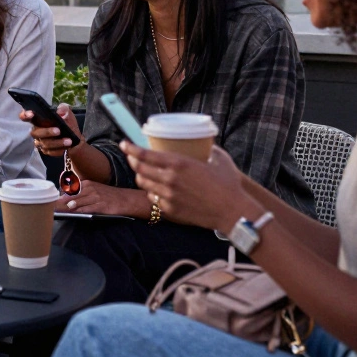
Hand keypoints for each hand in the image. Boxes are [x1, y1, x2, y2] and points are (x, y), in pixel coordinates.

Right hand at [21, 103, 83, 156]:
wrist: (75, 138)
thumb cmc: (67, 123)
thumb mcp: (68, 113)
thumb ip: (64, 109)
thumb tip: (60, 112)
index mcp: (39, 119)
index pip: (27, 117)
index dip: (25, 115)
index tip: (30, 114)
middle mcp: (37, 130)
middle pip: (35, 133)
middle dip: (47, 132)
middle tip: (58, 131)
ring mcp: (41, 141)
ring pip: (44, 143)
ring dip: (57, 142)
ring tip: (69, 141)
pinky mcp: (46, 150)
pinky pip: (50, 151)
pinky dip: (59, 149)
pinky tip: (67, 146)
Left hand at [54, 180, 132, 214]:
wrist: (125, 199)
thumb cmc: (108, 195)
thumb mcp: (94, 190)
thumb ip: (81, 193)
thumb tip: (65, 200)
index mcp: (87, 184)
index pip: (70, 190)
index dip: (60, 197)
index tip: (51, 202)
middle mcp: (91, 189)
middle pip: (72, 196)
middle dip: (61, 202)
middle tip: (52, 207)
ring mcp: (96, 197)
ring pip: (79, 202)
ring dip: (68, 207)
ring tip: (60, 210)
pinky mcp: (102, 205)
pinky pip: (89, 208)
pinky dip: (81, 211)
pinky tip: (75, 213)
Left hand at [121, 142, 248, 230]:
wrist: (232, 212)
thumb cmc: (229, 185)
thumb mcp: (219, 160)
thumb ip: (209, 150)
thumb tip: (206, 145)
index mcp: (179, 163)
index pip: (145, 154)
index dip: (131, 148)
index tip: (124, 143)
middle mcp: (170, 179)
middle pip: (140, 169)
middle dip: (132, 161)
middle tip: (131, 156)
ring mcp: (169, 196)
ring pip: (144, 185)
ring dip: (140, 176)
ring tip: (142, 172)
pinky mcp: (171, 210)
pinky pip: (154, 199)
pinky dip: (152, 192)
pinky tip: (156, 189)